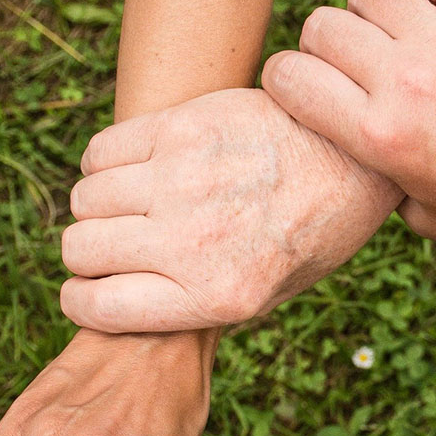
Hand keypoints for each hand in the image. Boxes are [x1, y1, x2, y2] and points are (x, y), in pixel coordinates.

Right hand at [59, 88, 402, 332]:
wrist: (354, 158)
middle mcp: (193, 242)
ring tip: (132, 205)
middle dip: (88, 254)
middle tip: (116, 246)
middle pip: (80, 249)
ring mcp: (183, 180)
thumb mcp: (269, 295)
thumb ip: (197, 305)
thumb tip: (125, 305)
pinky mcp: (182, 128)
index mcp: (217, 296)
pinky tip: (137, 169)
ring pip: (85, 199)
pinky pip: (100, 151)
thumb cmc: (312, 233)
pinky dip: (104, 164)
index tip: (89, 291)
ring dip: (98, 207)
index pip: (98, 307)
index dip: (82, 301)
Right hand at [262, 0, 435, 240]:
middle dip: (325, 44)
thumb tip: (341, 185)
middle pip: (323, 27)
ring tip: (393, 34)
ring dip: (372, 10)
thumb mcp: (421, 213)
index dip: (285, 77)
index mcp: (379, 137)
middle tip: (352, 63)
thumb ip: (374, 196)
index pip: (288, 77)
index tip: (300, 84)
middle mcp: (406, 83)